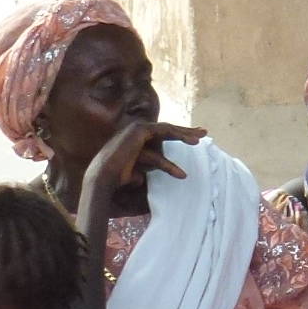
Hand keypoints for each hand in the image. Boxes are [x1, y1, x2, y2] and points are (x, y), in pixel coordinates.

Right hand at [78, 118, 203, 212]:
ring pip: (167, 129)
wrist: (104, 178)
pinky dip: (178, 135)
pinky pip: (164, 131)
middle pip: (166, 130)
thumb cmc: (120, 179)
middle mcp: (135, 133)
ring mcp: (136, 130)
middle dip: (185, 131)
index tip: (194, 141)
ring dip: (184, 133)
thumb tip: (156, 176)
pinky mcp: (139, 131)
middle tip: (203, 133)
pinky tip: (191, 142)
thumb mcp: (141, 172)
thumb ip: (150, 168)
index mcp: (135, 142)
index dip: (177, 137)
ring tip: (201, 139)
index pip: (160, 137)